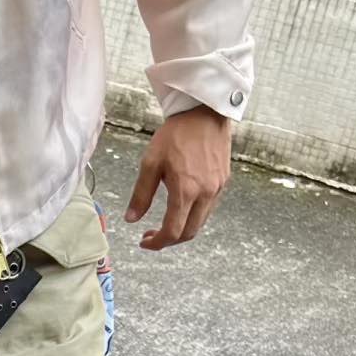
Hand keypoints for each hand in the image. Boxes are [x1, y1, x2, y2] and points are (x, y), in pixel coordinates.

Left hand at [125, 107, 232, 249]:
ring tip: (165, 223)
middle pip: (189, 233)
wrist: (204, 112)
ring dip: (182, 229)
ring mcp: (217, 188)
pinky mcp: (223, 181)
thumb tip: (131, 219)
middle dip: (169, 240)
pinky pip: (208, 208)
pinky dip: (193, 216)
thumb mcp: (151, 163)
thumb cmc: (177, 134)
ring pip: (200, 222)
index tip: (144, 242)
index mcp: (186, 191)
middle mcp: (206, 193)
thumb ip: (141, 195)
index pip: (173, 231)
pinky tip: (181, 207)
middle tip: (153, 235)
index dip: (157, 243)